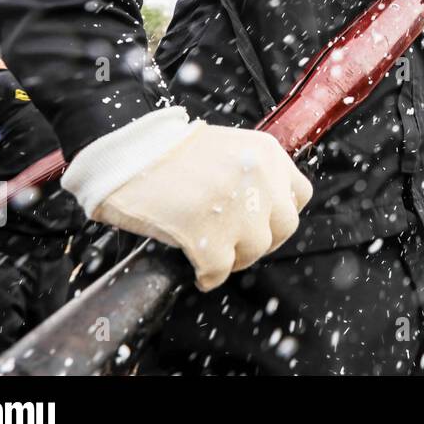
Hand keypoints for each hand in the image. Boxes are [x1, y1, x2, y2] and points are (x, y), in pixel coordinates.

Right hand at [62, 107, 312, 291]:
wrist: (124, 155)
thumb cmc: (167, 152)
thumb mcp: (226, 147)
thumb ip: (253, 172)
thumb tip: (265, 209)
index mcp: (266, 153)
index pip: (300, 195)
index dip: (279, 213)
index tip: (263, 221)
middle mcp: (258, 178)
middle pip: (284, 227)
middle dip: (261, 240)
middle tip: (236, 244)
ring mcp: (235, 208)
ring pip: (254, 251)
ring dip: (233, 257)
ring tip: (212, 252)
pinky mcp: (207, 235)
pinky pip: (220, 271)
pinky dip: (209, 276)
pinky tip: (198, 269)